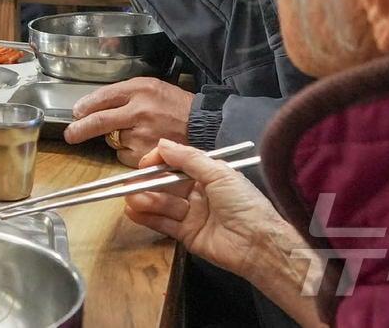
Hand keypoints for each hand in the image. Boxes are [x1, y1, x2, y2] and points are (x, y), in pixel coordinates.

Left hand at [63, 78, 192, 165]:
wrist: (203, 124)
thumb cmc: (175, 105)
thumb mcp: (151, 87)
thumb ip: (123, 94)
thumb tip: (92, 107)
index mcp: (140, 90)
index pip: (103, 97)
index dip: (85, 106)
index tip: (76, 113)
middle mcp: (140, 111)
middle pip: (100, 121)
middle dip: (80, 129)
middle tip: (71, 134)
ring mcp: (144, 135)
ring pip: (113, 141)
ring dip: (116, 139)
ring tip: (137, 133)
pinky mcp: (148, 155)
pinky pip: (126, 156)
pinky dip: (129, 153)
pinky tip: (144, 145)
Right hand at [124, 139, 296, 276]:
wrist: (258, 243)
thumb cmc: (243, 202)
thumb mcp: (219, 173)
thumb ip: (189, 158)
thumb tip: (162, 144)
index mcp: (208, 174)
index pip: (177, 163)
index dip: (160, 162)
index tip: (144, 164)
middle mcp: (198, 192)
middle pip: (167, 184)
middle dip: (148, 183)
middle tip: (129, 184)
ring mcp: (192, 214)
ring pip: (163, 203)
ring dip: (146, 200)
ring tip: (131, 199)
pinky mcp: (187, 235)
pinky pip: (164, 224)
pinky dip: (148, 218)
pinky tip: (133, 212)